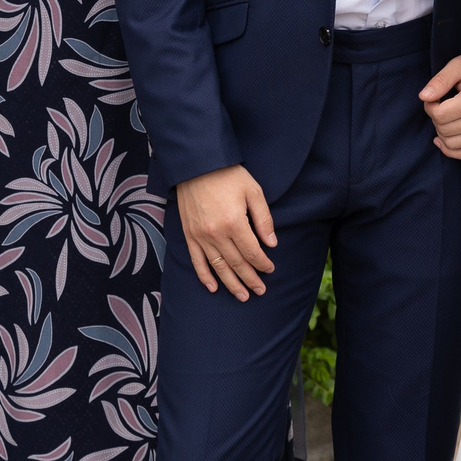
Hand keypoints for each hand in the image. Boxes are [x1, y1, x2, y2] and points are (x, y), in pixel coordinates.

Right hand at [178, 165, 276, 298]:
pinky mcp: (189, 235)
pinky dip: (204, 276)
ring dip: (231, 284)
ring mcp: (201, 236)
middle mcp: (216, 234)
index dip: (263, 264)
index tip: (270, 270)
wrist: (196, 165)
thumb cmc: (228, 175)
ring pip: (218, 267)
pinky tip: (213, 287)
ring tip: (243, 296)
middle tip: (261, 291)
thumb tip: (272, 244)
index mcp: (235, 223)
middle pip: (237, 264)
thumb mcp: (253, 191)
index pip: (252, 252)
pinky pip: (197, 261)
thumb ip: (264, 219)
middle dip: (251, 279)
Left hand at [420, 52, 460, 159]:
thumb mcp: (459, 65)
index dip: (430, 106)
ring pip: (450, 144)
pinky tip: (443, 138)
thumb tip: (424, 97)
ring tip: (446, 116)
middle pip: (443, 129)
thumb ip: (440, 81)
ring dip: (441, 131)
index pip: (439, 115)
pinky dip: (450, 149)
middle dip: (436, 117)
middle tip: (440, 104)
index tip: (434, 97)